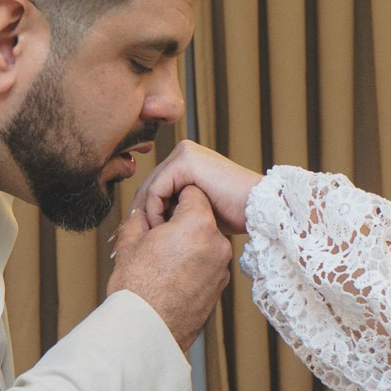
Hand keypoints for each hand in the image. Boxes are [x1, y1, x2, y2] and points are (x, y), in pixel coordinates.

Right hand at [107, 186, 230, 348]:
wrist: (148, 330)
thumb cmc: (138, 288)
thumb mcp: (130, 242)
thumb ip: (139, 220)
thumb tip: (141, 215)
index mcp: (197, 224)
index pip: (192, 191)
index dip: (172, 198)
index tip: (159, 211)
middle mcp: (217, 243)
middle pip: (201, 217)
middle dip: (181, 222)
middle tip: (156, 235)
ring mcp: (222, 267)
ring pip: (205, 241)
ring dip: (187, 244)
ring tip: (161, 259)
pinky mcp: (220, 286)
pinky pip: (207, 263)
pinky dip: (193, 264)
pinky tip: (171, 275)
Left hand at [133, 140, 260, 235]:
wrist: (258, 209)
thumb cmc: (234, 213)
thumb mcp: (197, 209)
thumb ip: (175, 209)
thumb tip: (146, 223)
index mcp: (187, 159)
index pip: (155, 186)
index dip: (144, 212)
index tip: (138, 236)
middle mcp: (184, 151)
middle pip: (149, 185)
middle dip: (140, 214)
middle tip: (132, 239)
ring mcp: (185, 153)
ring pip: (150, 188)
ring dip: (147, 215)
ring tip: (148, 238)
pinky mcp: (185, 161)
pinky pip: (157, 189)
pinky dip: (155, 211)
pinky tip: (161, 229)